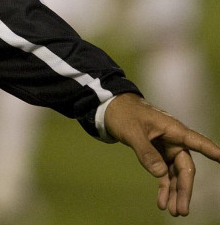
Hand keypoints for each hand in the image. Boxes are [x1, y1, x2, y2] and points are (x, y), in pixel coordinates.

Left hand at [105, 92, 219, 216]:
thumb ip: (145, 151)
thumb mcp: (132, 131)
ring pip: (176, 175)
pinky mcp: (158, 155)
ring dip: (175, 193)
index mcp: (174, 130)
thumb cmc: (124, 113)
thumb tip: (160, 174)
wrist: (111, 108)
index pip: (198, 142)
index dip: (212, 152)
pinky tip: (163, 202)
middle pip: (185, 168)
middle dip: (185, 189)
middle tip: (182, 210)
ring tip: (174, 212)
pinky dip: (164, 188)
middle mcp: (175, 141)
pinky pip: (165, 174)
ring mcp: (167, 149)